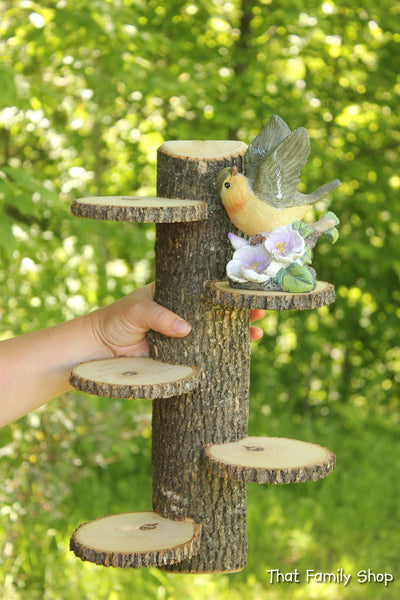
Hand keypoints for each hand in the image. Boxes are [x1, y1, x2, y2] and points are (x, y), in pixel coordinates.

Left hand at [89, 283, 263, 357]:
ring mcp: (183, 336)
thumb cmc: (116, 320)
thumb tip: (186, 328)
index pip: (204, 289)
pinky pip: (204, 354)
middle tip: (259, 312)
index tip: (244, 291)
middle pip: (216, 311)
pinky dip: (222, 354)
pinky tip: (239, 353)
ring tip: (257, 333)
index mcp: (174, 295)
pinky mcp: (180, 356)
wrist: (100, 349)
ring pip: (215, 333)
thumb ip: (159, 316)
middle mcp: (182, 314)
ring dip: (236, 333)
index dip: (225, 290)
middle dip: (239, 311)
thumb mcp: (137, 310)